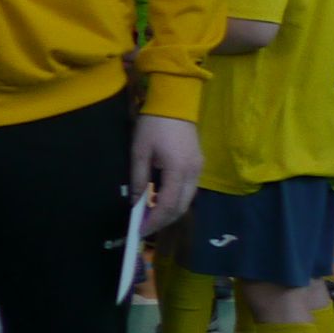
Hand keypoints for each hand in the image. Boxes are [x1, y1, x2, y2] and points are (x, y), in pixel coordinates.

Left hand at [131, 113, 201, 229]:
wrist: (176, 102)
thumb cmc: (154, 125)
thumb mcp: (139, 151)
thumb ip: (137, 179)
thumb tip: (134, 202)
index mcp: (179, 170)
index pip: (168, 205)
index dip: (155, 221)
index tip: (140, 230)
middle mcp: (194, 173)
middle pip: (181, 207)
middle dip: (163, 220)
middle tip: (143, 226)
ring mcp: (199, 169)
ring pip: (187, 200)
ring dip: (169, 211)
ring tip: (149, 215)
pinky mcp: (198, 164)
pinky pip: (188, 190)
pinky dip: (175, 199)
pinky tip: (159, 199)